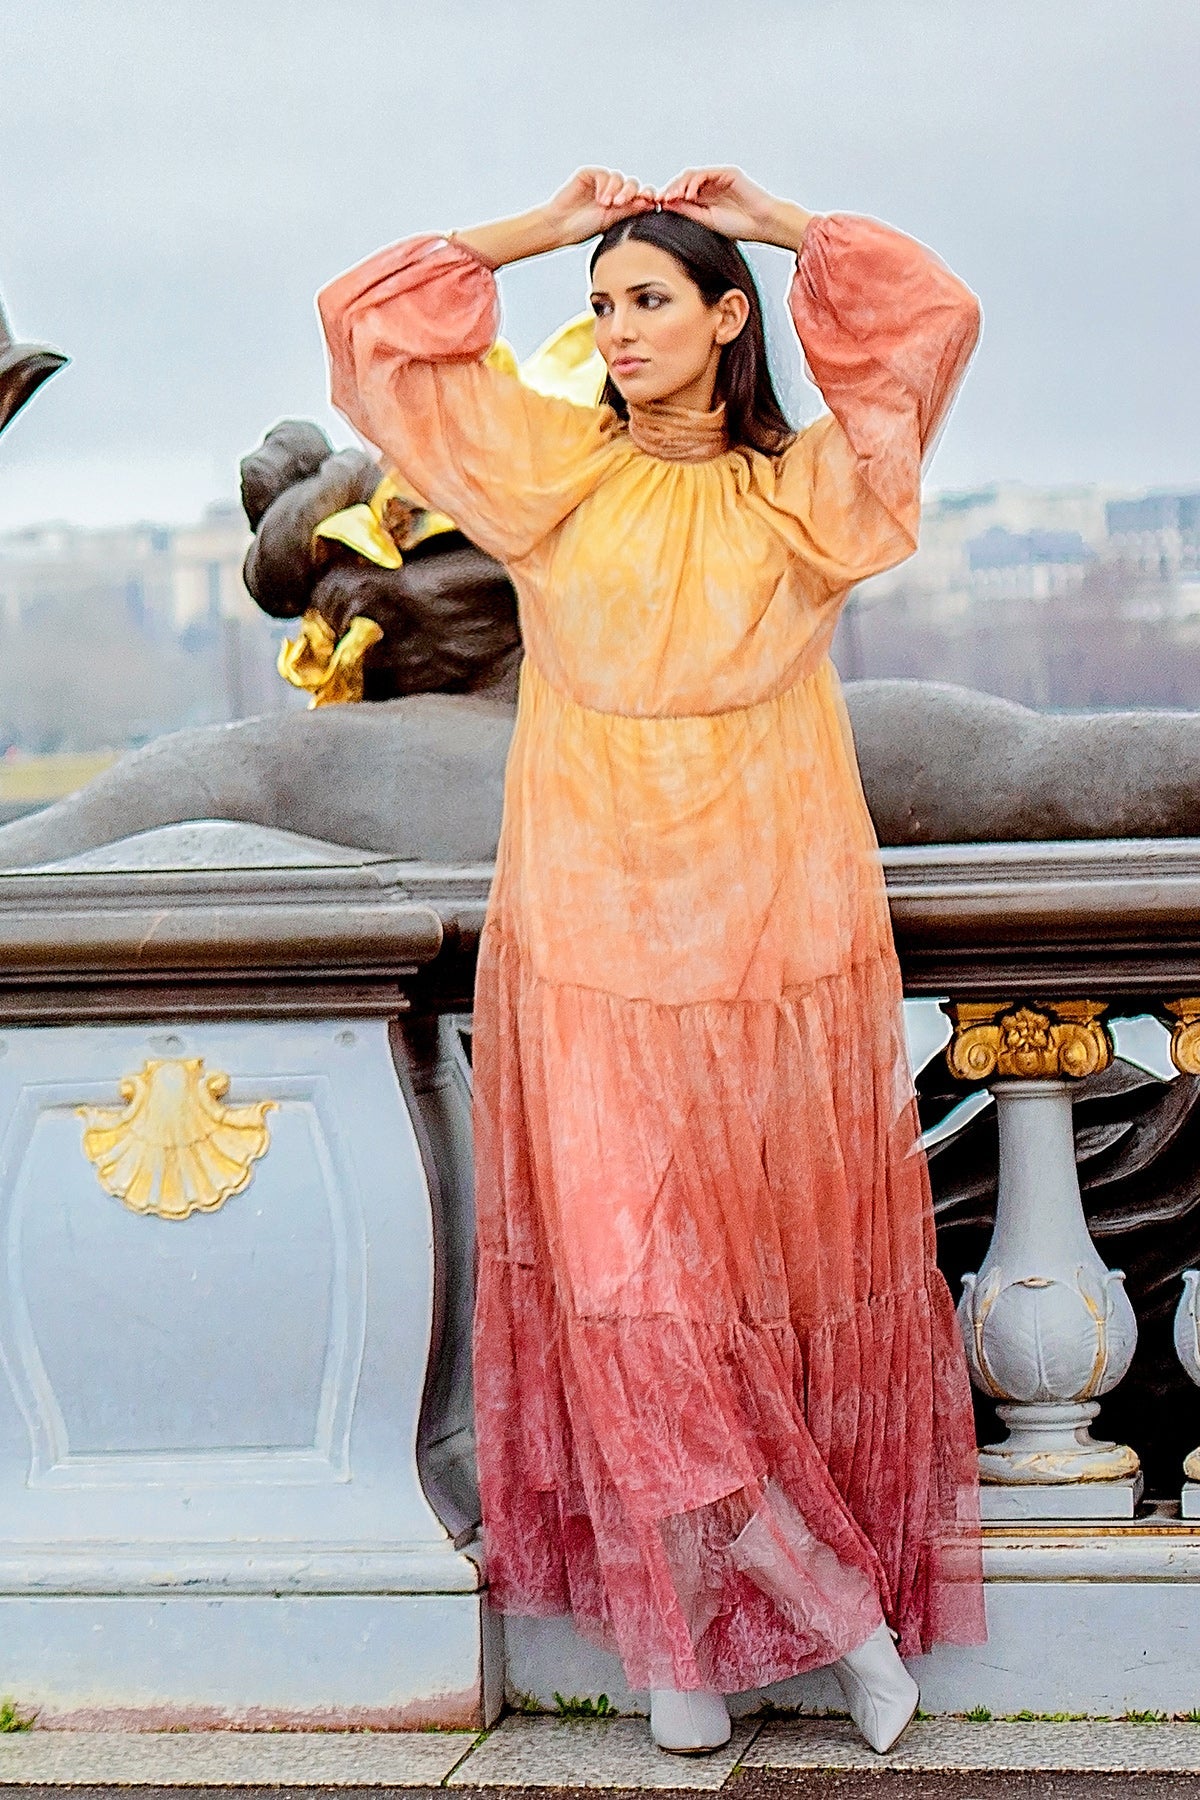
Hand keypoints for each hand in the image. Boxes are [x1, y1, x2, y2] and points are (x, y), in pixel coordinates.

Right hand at [545, 168, 656, 246]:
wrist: (560, 226)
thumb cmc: (584, 229)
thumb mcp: (611, 221)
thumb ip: (629, 210)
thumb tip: (651, 203)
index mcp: (623, 205)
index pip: (641, 196)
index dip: (648, 196)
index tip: (651, 201)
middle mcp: (615, 192)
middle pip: (632, 184)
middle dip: (630, 193)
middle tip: (620, 204)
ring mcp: (603, 183)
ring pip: (619, 178)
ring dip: (615, 190)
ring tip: (605, 204)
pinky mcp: (590, 175)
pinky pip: (603, 174)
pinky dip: (604, 185)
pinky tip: (599, 198)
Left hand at [657, 167, 811, 250]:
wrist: (762, 224)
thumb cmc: (740, 226)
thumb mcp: (706, 221)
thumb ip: (688, 211)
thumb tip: (667, 205)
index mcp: (704, 199)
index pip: (681, 193)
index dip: (669, 198)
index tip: (658, 206)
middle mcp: (710, 187)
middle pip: (684, 182)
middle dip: (671, 190)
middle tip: (662, 200)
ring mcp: (718, 179)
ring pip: (692, 176)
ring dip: (680, 185)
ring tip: (674, 197)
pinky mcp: (727, 173)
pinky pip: (706, 174)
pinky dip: (695, 182)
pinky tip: (689, 194)